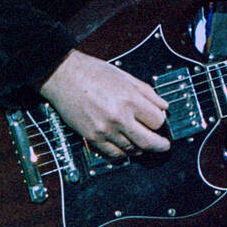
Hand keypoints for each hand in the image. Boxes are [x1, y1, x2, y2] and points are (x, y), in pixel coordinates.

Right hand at [39, 49, 169, 157]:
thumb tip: (163, 106)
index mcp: (129, 99)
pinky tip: (126, 147)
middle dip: (160, 145)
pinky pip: (113, 154)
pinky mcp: (92, 138)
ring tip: (142, 143)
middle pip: (148, 141)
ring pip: (132, 150)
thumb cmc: (92, 72)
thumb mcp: (125, 76)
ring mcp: (105, 130)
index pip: (157, 120)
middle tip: (163, 145)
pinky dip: (123, 154)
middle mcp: (119, 116)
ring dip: (141, 149)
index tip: (161, 122)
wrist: (63, 76)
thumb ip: (147, 92)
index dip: (162, 122)